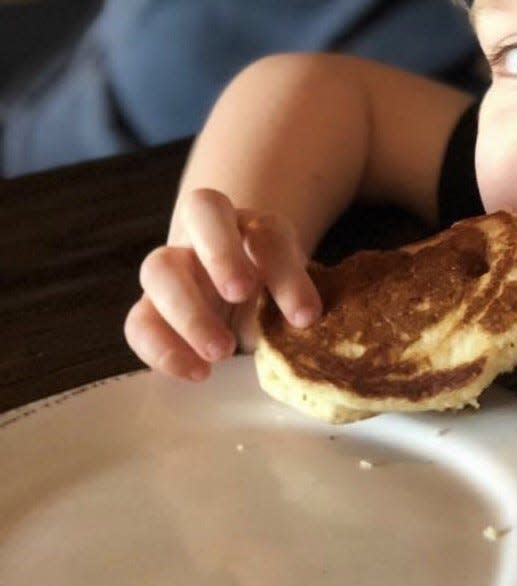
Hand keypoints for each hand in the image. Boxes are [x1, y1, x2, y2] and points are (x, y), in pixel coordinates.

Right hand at [124, 188, 320, 380]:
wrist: (239, 298)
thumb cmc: (272, 290)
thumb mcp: (293, 289)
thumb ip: (299, 300)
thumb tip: (308, 326)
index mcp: (251, 223)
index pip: (266, 231)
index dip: (284, 269)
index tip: (305, 314)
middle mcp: (205, 232)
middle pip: (201, 214)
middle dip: (223, 255)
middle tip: (243, 295)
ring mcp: (172, 267)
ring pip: (159, 269)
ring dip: (189, 311)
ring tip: (221, 352)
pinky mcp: (150, 307)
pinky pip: (139, 322)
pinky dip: (162, 348)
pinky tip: (197, 372)